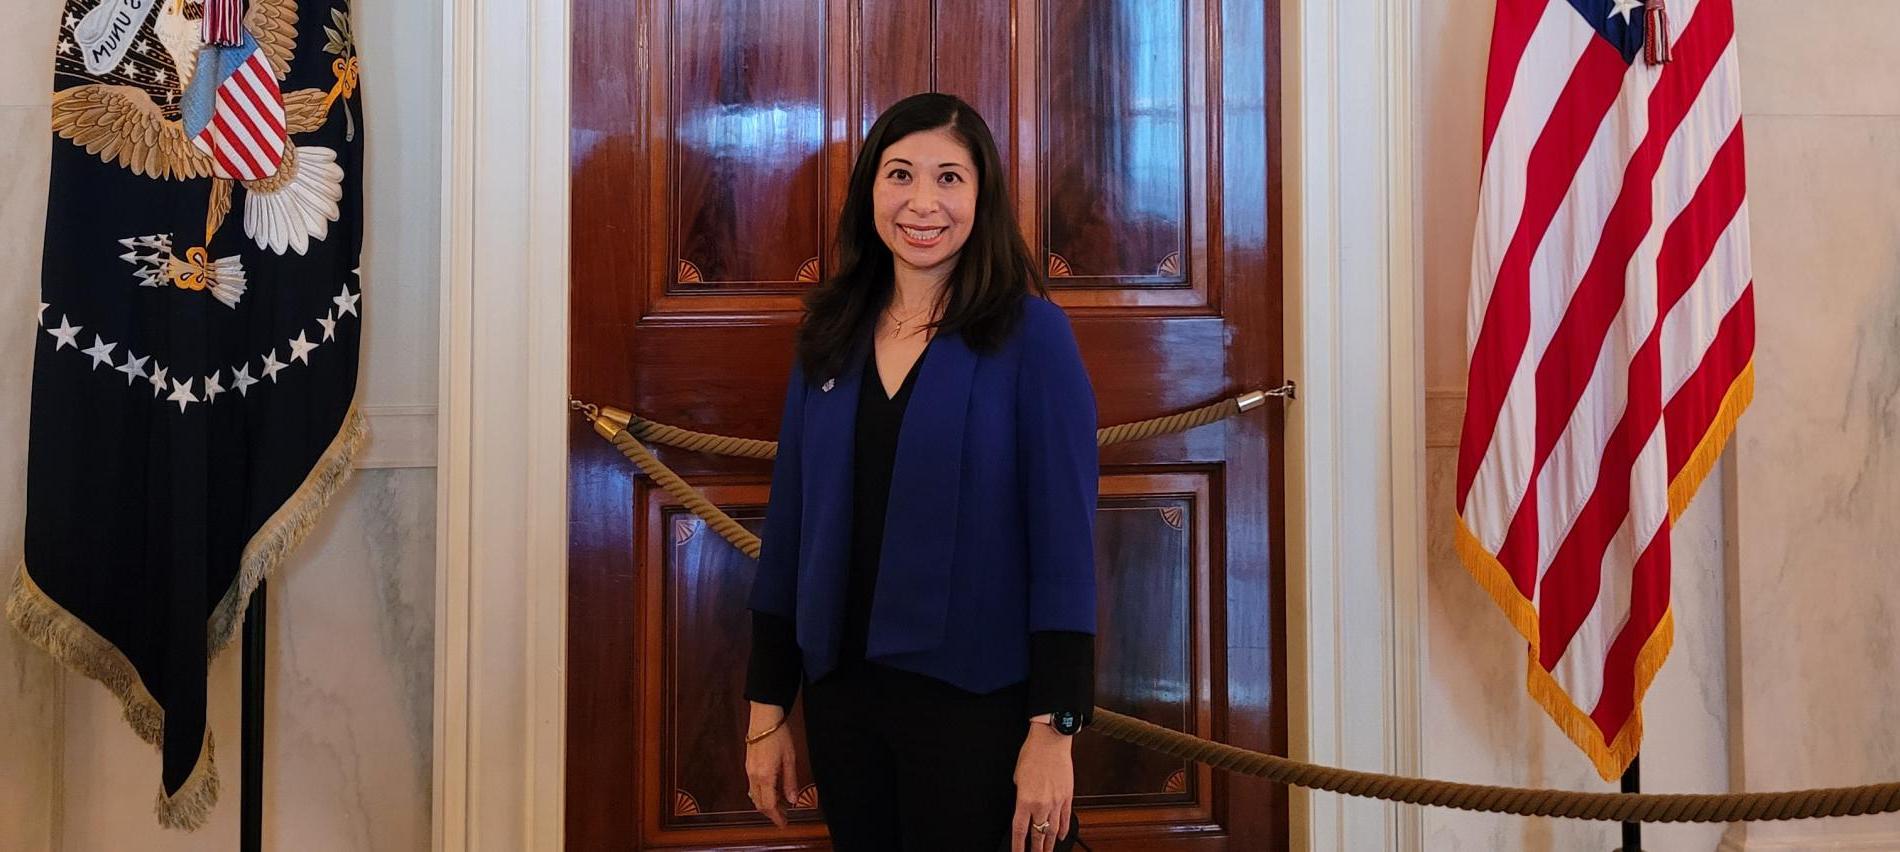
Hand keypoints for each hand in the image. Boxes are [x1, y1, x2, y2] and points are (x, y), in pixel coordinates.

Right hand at [743, 702, 798, 827]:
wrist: (764, 719)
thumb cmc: (779, 735)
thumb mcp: (790, 759)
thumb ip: (790, 781)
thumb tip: (793, 800)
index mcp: (765, 776)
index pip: (769, 805)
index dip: (776, 817)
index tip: (784, 824)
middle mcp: (753, 776)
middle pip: (759, 804)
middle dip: (772, 812)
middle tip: (785, 815)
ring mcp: (749, 771)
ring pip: (754, 796)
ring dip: (766, 804)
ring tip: (782, 804)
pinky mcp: (748, 766)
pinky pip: (752, 787)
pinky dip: (762, 794)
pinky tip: (773, 791)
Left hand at [1010, 721, 1073, 851]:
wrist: (1051, 741)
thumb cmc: (1032, 755)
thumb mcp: (1018, 777)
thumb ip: (1021, 795)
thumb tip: (1024, 806)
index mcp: (1024, 800)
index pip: (1020, 831)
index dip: (1018, 846)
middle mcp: (1041, 804)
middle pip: (1038, 834)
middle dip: (1036, 849)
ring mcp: (1056, 802)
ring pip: (1052, 830)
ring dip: (1049, 844)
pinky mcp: (1067, 797)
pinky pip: (1065, 818)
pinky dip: (1063, 830)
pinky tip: (1059, 837)